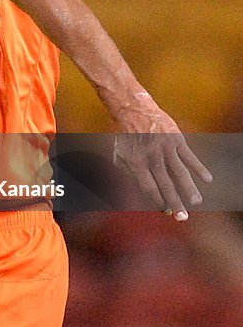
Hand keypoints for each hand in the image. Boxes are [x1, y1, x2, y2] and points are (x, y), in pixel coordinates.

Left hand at [112, 94, 212, 220]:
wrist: (134, 109)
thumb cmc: (126, 135)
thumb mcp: (119, 154)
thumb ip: (128, 172)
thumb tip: (138, 188)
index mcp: (136, 163)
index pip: (149, 188)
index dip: (158, 201)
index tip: (166, 212)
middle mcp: (151, 157)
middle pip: (165, 184)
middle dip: (174, 202)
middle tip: (183, 217)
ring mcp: (165, 148)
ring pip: (179, 172)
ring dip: (189, 188)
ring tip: (196, 202)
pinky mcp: (176, 139)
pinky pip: (189, 156)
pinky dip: (199, 168)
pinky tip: (207, 179)